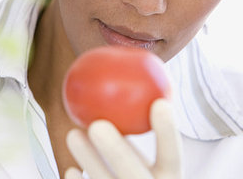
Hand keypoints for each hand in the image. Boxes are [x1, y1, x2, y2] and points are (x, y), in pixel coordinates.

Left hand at [64, 99, 181, 178]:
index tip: (160, 103)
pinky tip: (70, 171)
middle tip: (97, 124)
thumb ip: (146, 125)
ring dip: (90, 161)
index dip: (168, 132)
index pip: (173, 155)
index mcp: (171, 178)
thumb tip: (140, 74)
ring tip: (73, 135)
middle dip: (118, 151)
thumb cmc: (146, 173)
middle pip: (136, 174)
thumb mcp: (156, 159)